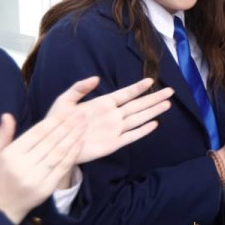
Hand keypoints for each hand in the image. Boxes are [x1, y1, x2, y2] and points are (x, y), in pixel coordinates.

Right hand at [0, 112, 85, 222]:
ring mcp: (36, 178)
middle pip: (50, 141)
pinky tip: (81, 143)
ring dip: (73, 137)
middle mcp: (23, 166)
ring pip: (58, 153)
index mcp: (11, 155)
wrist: (0, 207)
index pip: (37, 133)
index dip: (54, 121)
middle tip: (81, 113)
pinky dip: (73, 154)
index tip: (68, 110)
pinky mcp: (46, 188)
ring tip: (83, 125)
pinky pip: (62, 168)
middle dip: (67, 126)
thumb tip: (7, 114)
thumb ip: (2, 134)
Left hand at [45, 77, 172, 163]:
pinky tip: (154, 124)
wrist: (55, 146)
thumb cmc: (58, 122)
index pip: (125, 94)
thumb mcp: (65, 101)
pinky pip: (131, 136)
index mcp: (103, 103)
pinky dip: (142, 131)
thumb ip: (79, 88)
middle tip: (170, 91)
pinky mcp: (113, 144)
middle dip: (154, 98)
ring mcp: (114, 129)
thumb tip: (96, 78)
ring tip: (167, 104)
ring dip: (153, 112)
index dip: (138, 88)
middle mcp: (113, 115)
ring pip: (138, 118)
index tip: (150, 80)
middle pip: (138, 105)